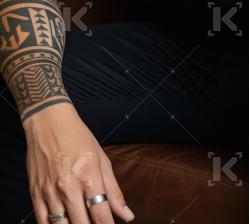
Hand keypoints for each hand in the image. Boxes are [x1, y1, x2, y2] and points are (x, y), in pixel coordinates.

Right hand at [24, 103, 134, 222]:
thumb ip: (114, 191)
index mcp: (89, 177)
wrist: (48, 121)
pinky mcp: (35, 193)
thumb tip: (127, 216)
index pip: (101, 217)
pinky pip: (43, 223)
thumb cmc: (78, 137)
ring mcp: (50, 192)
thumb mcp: (101, 159)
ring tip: (81, 223)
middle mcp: (68, 187)